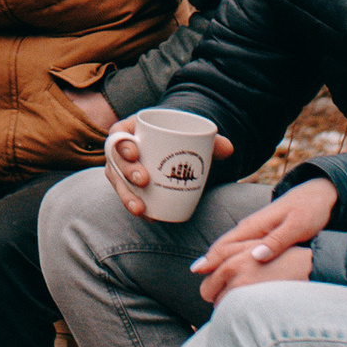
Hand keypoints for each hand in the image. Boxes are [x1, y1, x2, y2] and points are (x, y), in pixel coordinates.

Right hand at [104, 117, 232, 218]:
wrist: (176, 154)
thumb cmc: (180, 141)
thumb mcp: (193, 137)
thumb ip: (210, 142)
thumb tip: (229, 148)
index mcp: (132, 130)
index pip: (119, 133)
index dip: (122, 143)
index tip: (135, 152)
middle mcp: (123, 151)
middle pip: (116, 160)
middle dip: (127, 171)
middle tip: (143, 180)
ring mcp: (123, 170)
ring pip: (118, 182)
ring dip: (126, 196)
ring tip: (140, 208)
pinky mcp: (129, 186)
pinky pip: (128, 196)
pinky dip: (136, 206)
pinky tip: (147, 215)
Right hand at [194, 176, 336, 306]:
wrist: (319, 195)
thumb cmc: (310, 211)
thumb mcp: (297, 227)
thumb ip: (277, 241)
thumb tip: (255, 257)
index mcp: (255, 225)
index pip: (226, 243)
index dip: (211, 258)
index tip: (197, 272)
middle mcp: (250, 226)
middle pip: (222, 246)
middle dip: (209, 263)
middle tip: (200, 286)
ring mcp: (255, 229)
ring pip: (230, 247)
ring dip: (218, 262)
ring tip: (209, 282)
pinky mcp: (262, 233)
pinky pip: (239, 247)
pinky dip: (230, 259)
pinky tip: (229, 270)